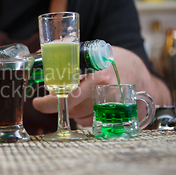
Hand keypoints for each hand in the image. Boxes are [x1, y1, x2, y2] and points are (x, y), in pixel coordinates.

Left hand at [32, 47, 169, 126]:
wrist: (138, 71)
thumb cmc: (109, 60)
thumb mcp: (89, 52)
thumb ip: (67, 54)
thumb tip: (41, 55)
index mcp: (97, 73)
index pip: (69, 95)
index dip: (50, 102)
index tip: (38, 103)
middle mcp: (106, 91)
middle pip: (71, 108)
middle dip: (58, 104)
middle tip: (47, 100)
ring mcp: (112, 106)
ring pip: (78, 116)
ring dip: (72, 109)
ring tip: (78, 95)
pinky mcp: (116, 116)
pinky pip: (89, 122)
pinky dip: (83, 115)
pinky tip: (88, 103)